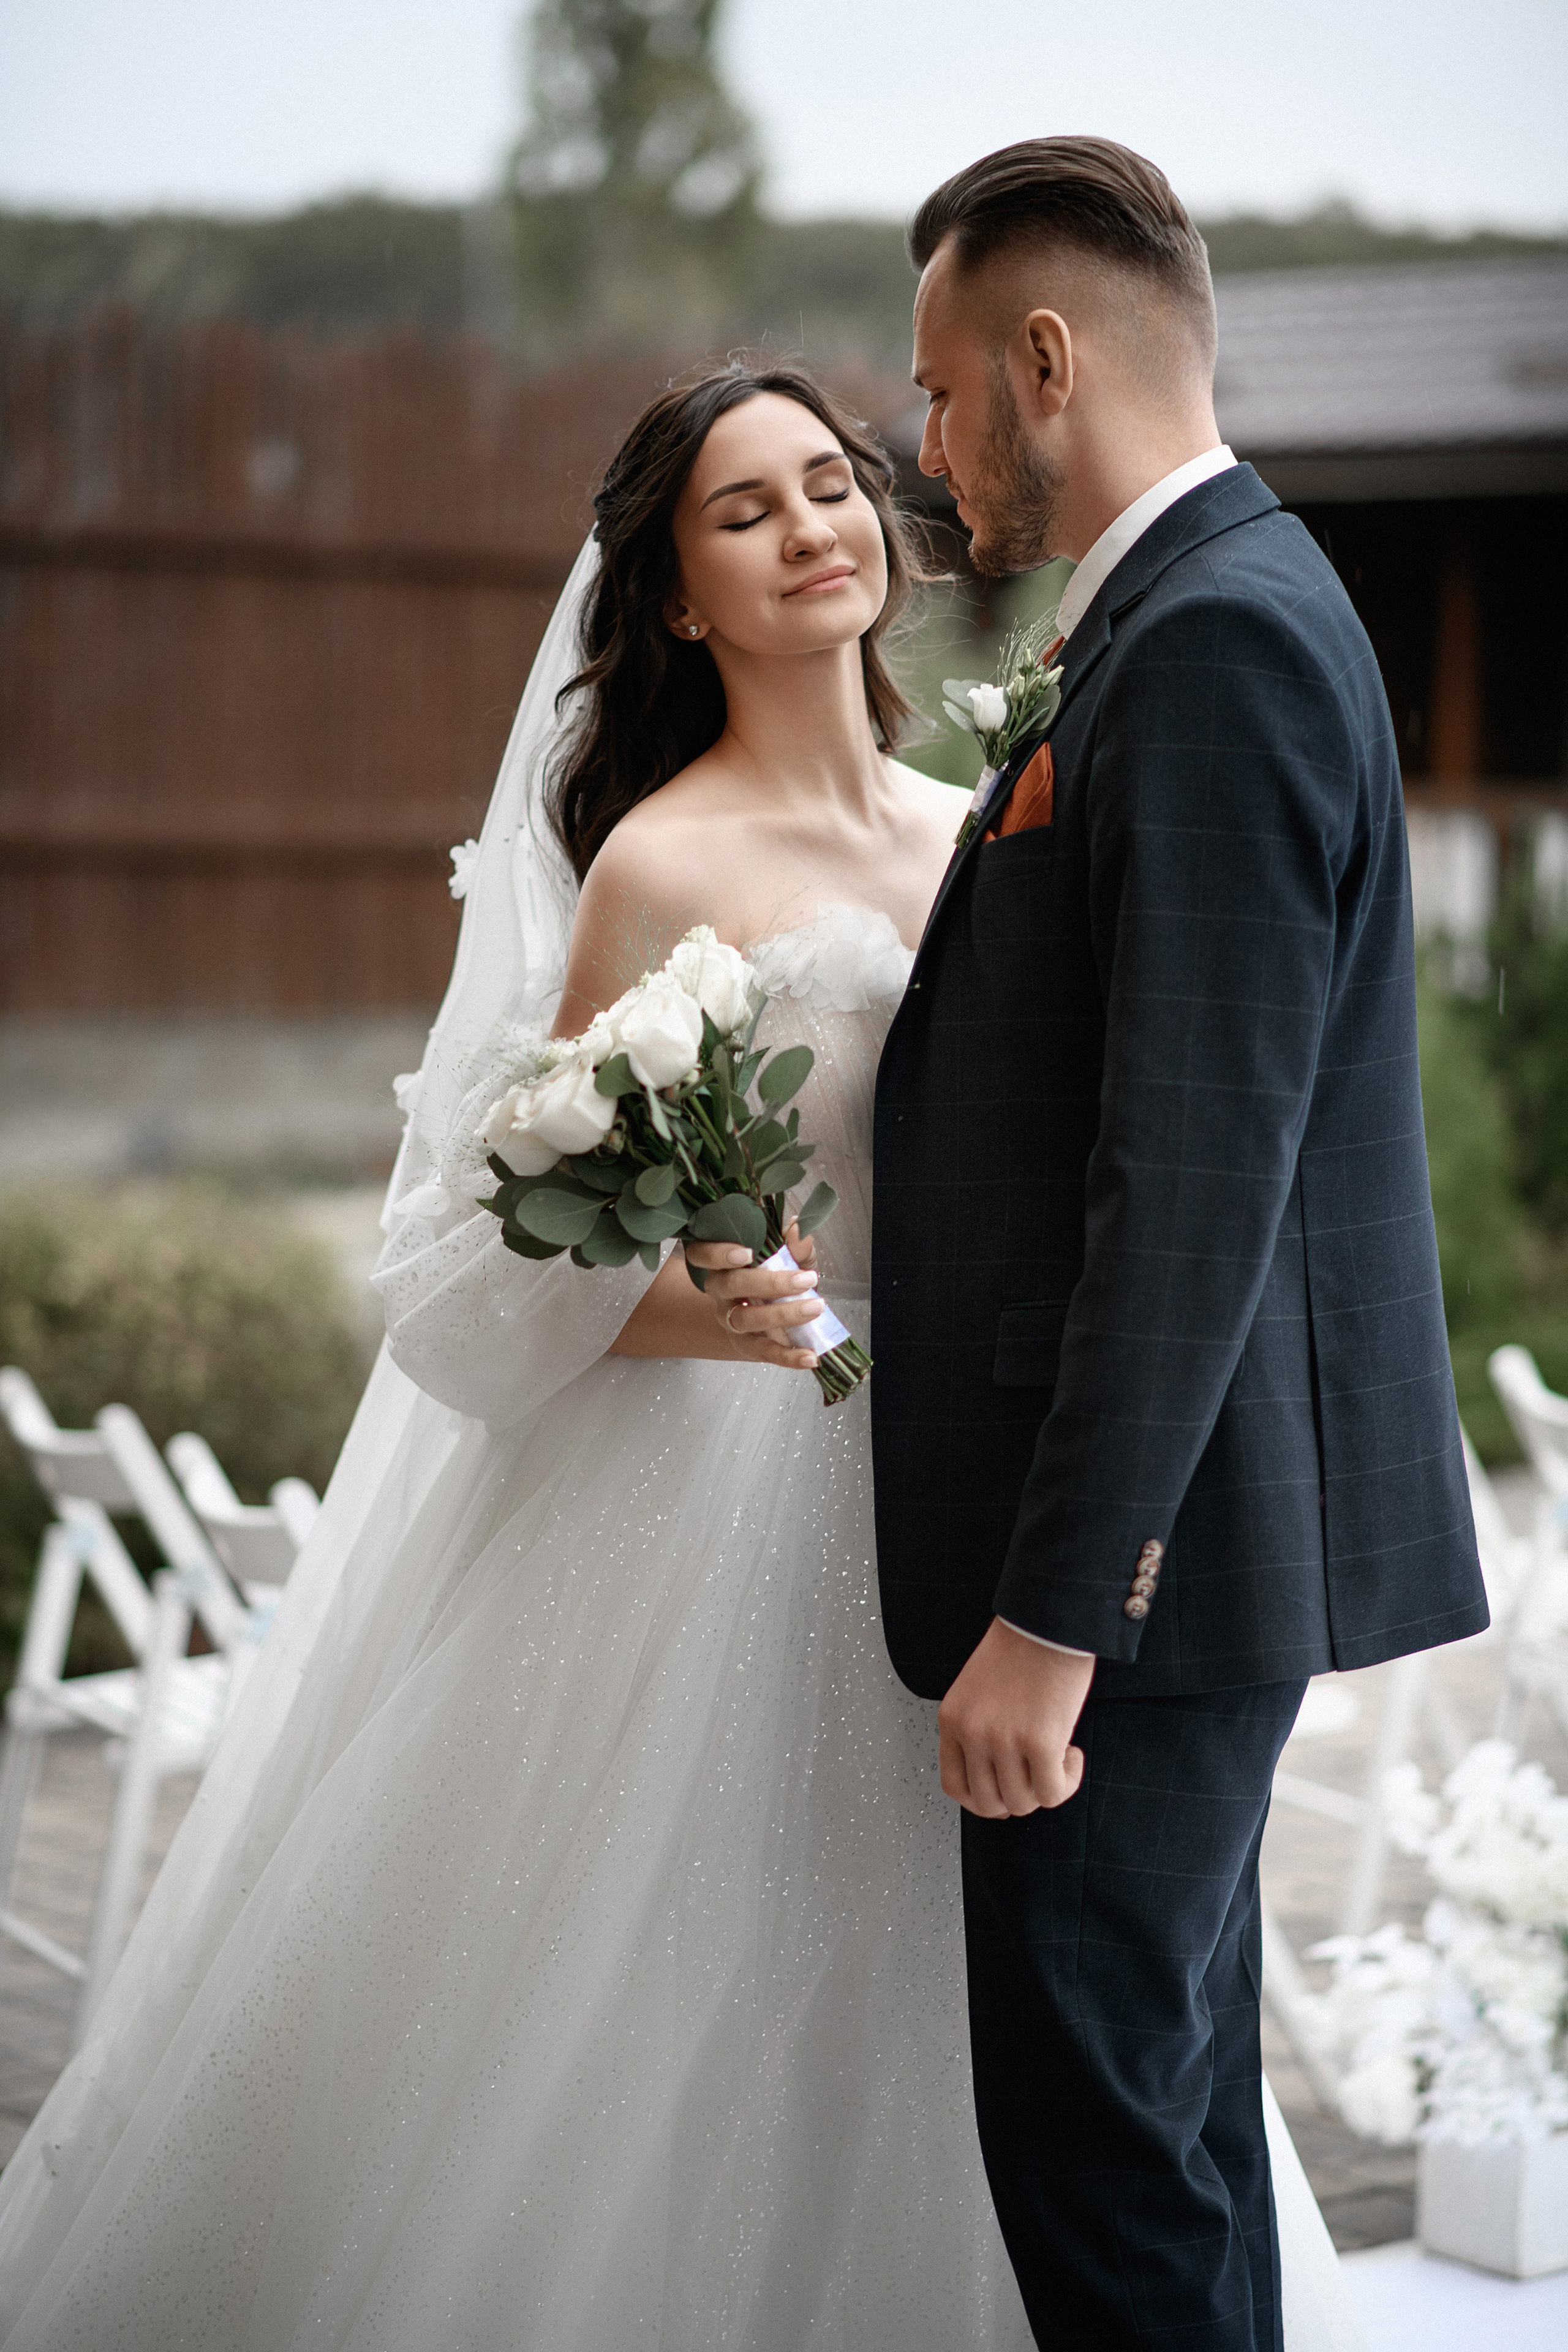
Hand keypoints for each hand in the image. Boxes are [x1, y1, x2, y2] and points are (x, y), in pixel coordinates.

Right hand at [683, 1222, 821, 1372]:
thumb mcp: (789, 1257)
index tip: (747, 1253)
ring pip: (745, 1319)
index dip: (718, 1254)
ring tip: (815, 1307)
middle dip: (769, 1282)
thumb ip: (794, 1244)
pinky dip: (789, 1356)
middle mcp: (720, 1292)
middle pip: (730, 1285)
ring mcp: (730, 1320)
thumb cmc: (776, 1276)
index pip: (702, 1255)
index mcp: (722, 1263)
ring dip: (783, 1314)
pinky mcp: (746, 1345)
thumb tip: (797, 1228)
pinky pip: (764, 1352)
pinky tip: (810, 1357)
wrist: (772, 1313)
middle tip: (806, 1279)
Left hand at [938, 1619, 1093, 1817]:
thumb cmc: (1021, 1645)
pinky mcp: (1040, 1741)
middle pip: (989, 1803)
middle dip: (1017, 1798)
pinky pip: (1052, 1792)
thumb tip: (1000, 1775)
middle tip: (1036, 1775)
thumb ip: (980, 1729)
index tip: (1004, 1793)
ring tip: (1058, 1757)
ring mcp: (1003, 1739)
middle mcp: (972, 1732)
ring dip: (1044, 1788)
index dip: (983, 1799)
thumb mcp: (979, 1691)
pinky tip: (1072, 1755)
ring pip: (1022, 1802)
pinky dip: (1067, 1781)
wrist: (1048, 1616)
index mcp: (952, 1718)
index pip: (955, 1786)